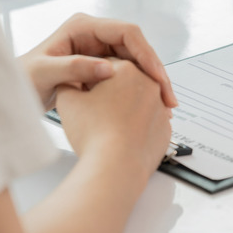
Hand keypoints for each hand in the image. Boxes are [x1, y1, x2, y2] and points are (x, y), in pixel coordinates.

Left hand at [18, 13, 175, 110]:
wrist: (14, 94)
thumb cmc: (23, 80)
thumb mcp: (44, 73)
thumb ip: (74, 68)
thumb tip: (109, 68)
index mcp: (83, 27)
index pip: (126, 32)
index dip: (146, 54)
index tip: (157, 76)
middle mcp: (95, 34)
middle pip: (138, 46)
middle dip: (156, 70)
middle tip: (168, 95)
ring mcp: (100, 49)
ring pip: (137, 61)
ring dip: (153, 81)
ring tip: (165, 103)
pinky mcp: (102, 65)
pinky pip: (130, 73)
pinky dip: (143, 87)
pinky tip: (152, 103)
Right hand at [55, 58, 171, 175]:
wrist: (116, 166)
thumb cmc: (94, 133)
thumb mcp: (67, 101)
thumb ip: (67, 83)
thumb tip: (68, 82)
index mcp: (126, 70)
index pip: (105, 66)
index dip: (91, 79)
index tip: (84, 92)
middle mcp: (149, 84)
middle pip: (125, 82)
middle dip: (110, 92)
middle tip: (94, 110)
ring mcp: (160, 107)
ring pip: (139, 102)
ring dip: (125, 108)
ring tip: (106, 125)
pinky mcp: (164, 128)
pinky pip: (148, 122)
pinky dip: (137, 126)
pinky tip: (121, 136)